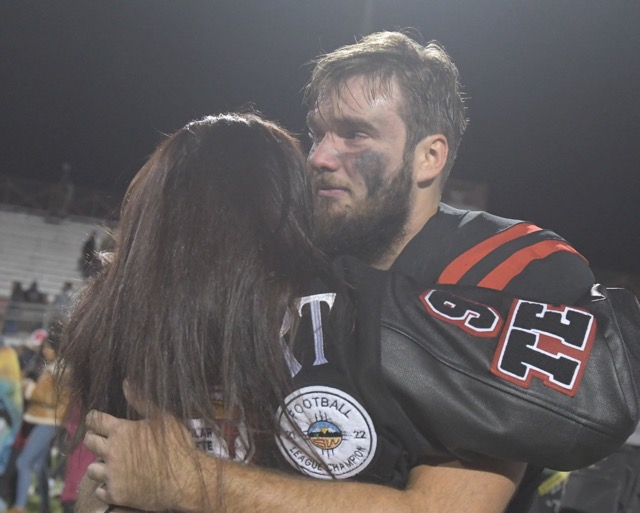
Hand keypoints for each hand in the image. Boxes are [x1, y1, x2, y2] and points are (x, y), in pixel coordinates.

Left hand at [84, 409, 201, 510]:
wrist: (186, 479)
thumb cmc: (177, 446)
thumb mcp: (163, 417)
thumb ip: (141, 400)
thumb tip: (126, 382)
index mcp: (121, 431)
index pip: (94, 420)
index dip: (94, 418)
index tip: (97, 420)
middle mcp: (112, 452)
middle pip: (88, 442)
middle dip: (94, 438)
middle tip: (105, 441)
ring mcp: (112, 475)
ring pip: (91, 468)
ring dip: (100, 465)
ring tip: (112, 464)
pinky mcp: (116, 494)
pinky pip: (100, 491)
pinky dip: (107, 487)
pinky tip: (119, 482)